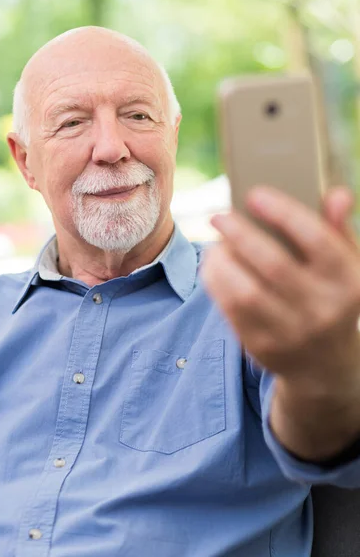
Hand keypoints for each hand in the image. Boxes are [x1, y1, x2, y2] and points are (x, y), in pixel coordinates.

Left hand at [201, 186, 359, 393]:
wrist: (324, 365)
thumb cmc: (331, 298)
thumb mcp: (346, 267)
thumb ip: (338, 229)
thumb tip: (336, 194)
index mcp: (347, 280)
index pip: (316, 240)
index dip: (283, 213)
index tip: (254, 194)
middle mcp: (322, 308)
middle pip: (273, 264)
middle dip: (240, 234)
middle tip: (219, 216)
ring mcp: (291, 332)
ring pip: (246, 291)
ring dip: (222, 261)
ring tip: (214, 243)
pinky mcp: (262, 346)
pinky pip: (230, 309)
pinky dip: (216, 282)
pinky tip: (213, 265)